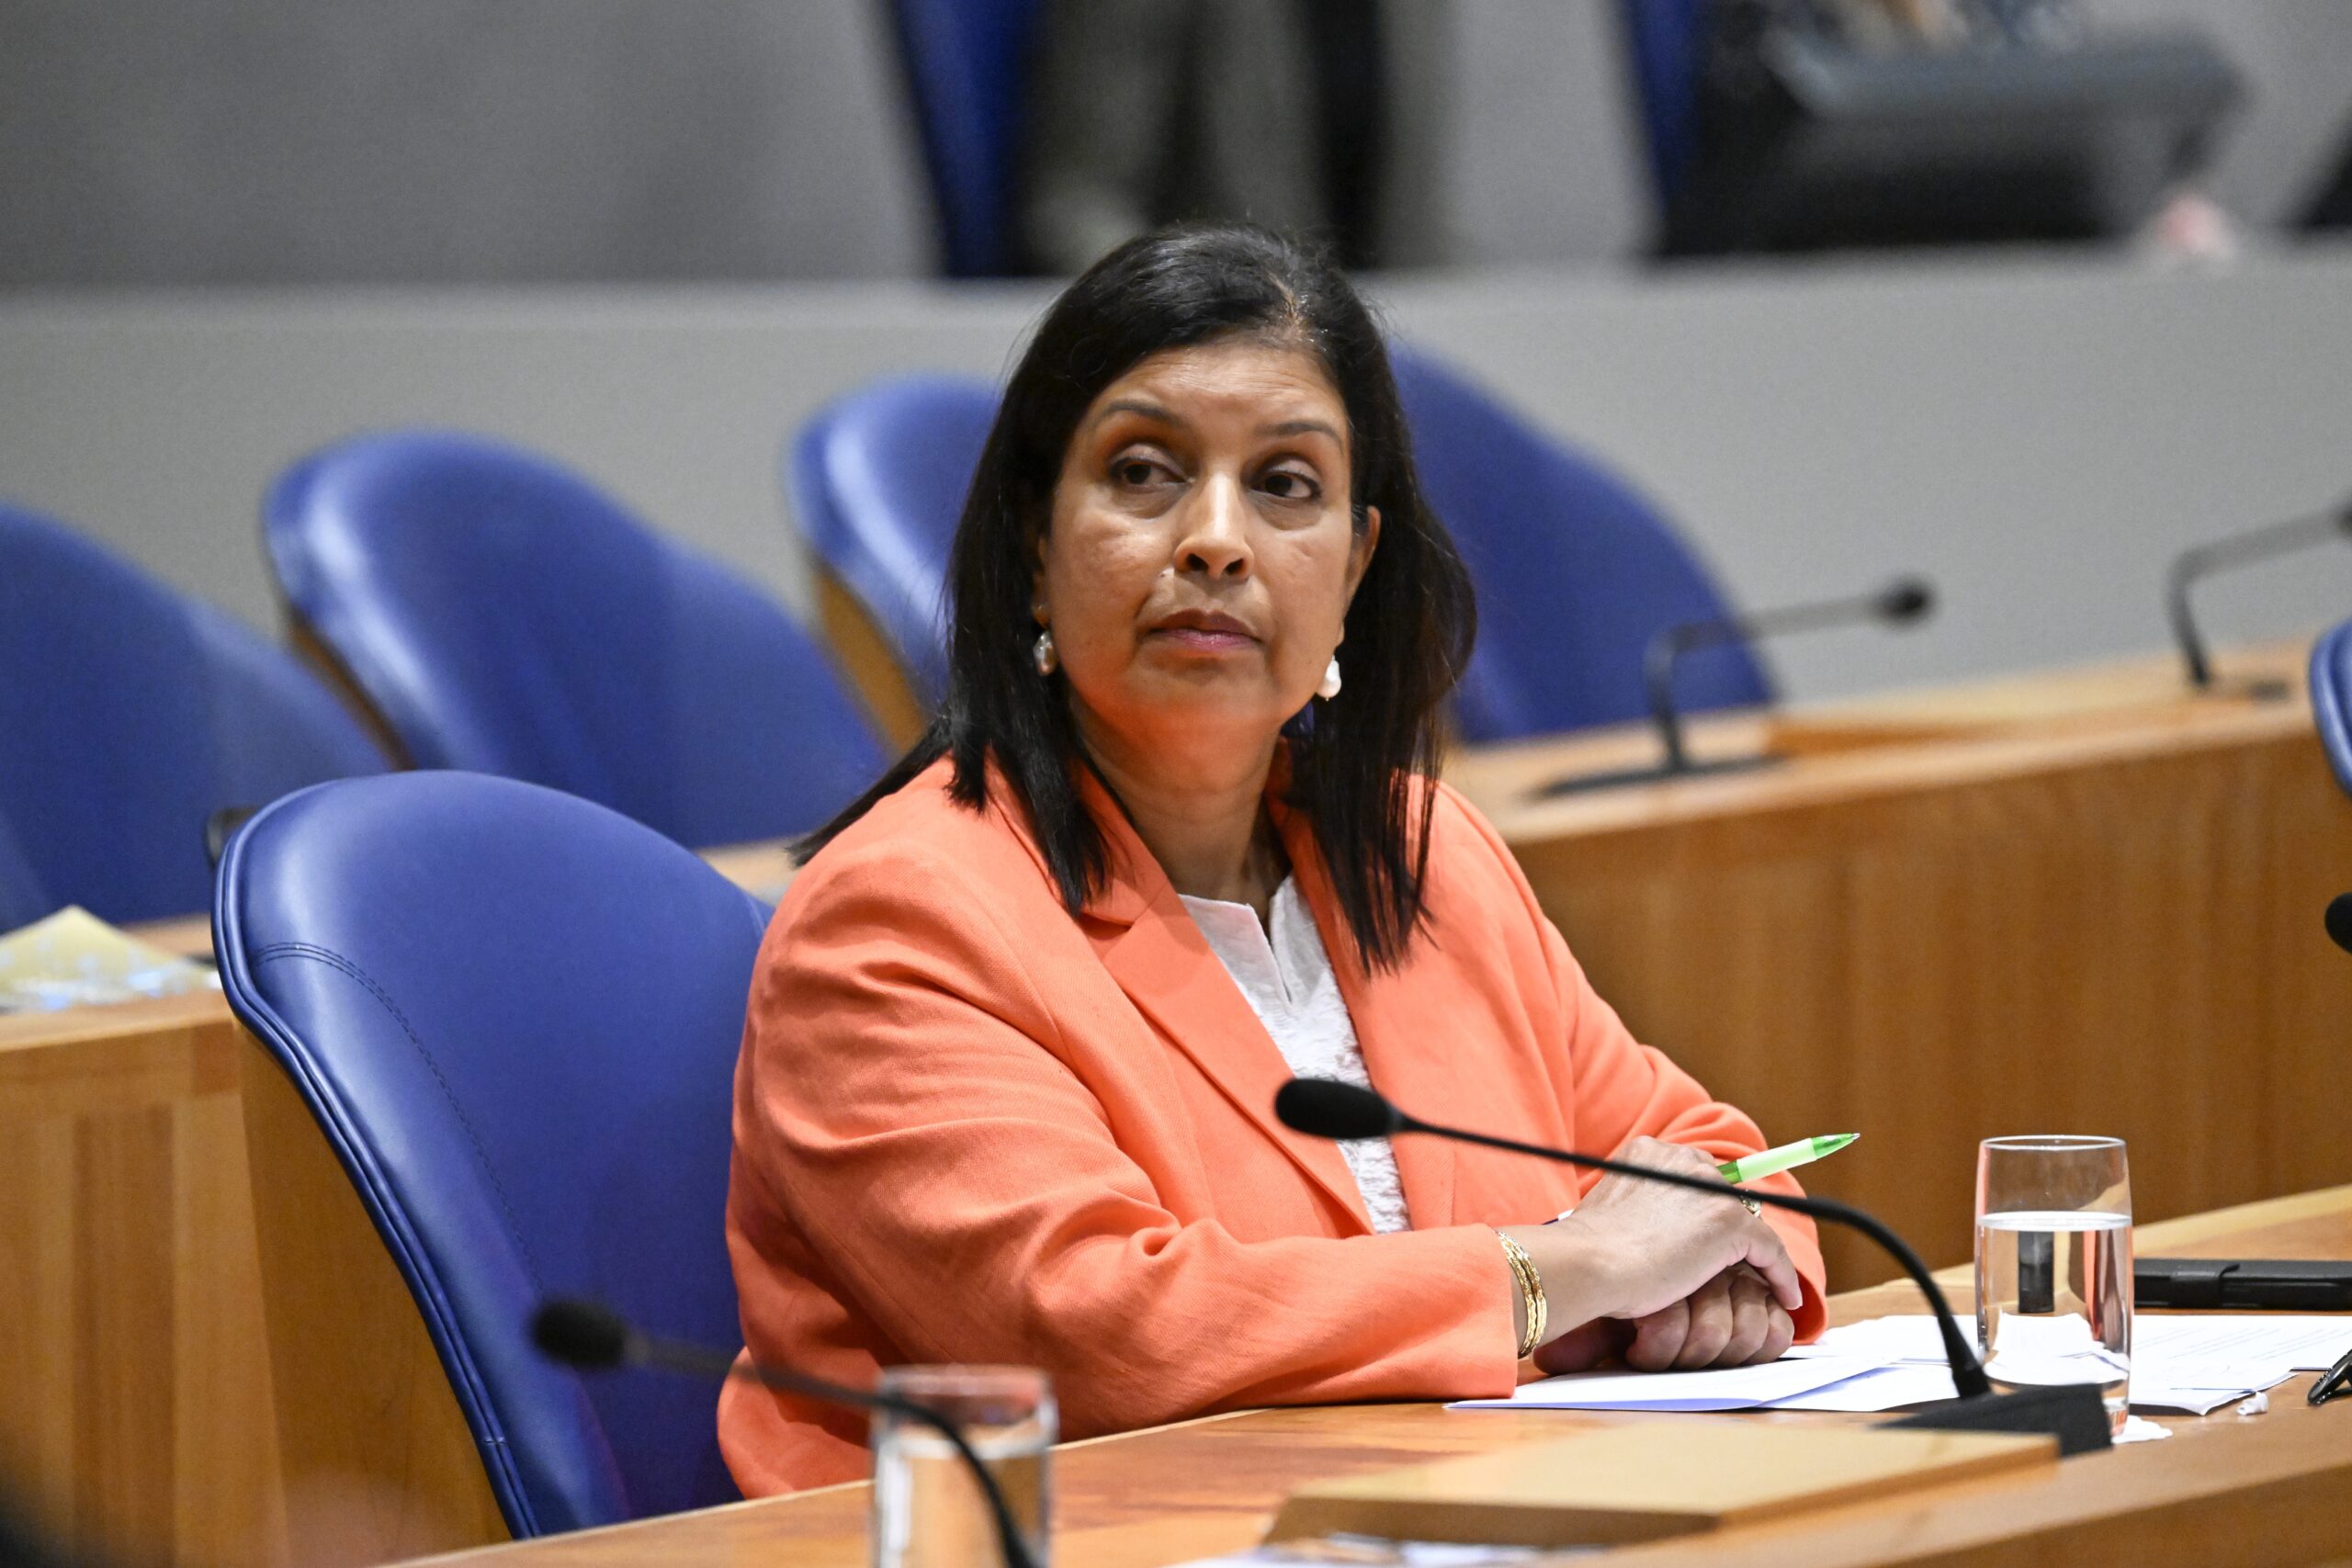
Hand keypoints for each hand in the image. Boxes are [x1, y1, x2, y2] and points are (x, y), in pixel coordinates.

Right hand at [1500, 1137, 1802, 1350]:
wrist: (1587, 1264)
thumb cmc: (1587, 1254)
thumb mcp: (1611, 1215)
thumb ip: (1641, 1211)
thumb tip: (1658, 1234)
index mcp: (1648, 1153)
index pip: (1693, 1177)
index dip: (1702, 1209)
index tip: (1707, 1239)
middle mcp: (1681, 1159)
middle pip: (1724, 1192)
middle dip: (1729, 1226)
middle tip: (1738, 1264)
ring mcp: (1708, 1188)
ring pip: (1748, 1219)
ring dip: (1755, 1252)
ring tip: (1766, 1282)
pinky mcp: (1729, 1221)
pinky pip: (1771, 1249)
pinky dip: (1781, 1275)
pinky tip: (1786, 1298)